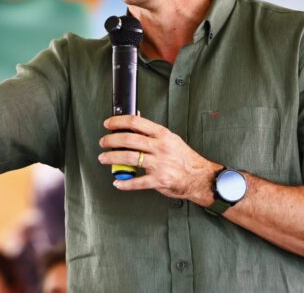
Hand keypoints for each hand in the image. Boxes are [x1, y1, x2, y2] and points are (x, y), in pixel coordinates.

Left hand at [98, 114, 221, 204]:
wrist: (200, 178)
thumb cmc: (184, 158)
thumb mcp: (170, 139)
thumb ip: (151, 132)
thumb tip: (135, 121)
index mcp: (162, 135)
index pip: (136, 122)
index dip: (118, 122)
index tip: (108, 124)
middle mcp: (160, 148)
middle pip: (129, 140)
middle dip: (111, 140)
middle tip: (103, 142)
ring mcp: (159, 164)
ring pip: (129, 158)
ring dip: (112, 158)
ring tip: (104, 158)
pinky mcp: (159, 180)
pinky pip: (137, 182)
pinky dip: (124, 183)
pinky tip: (117, 182)